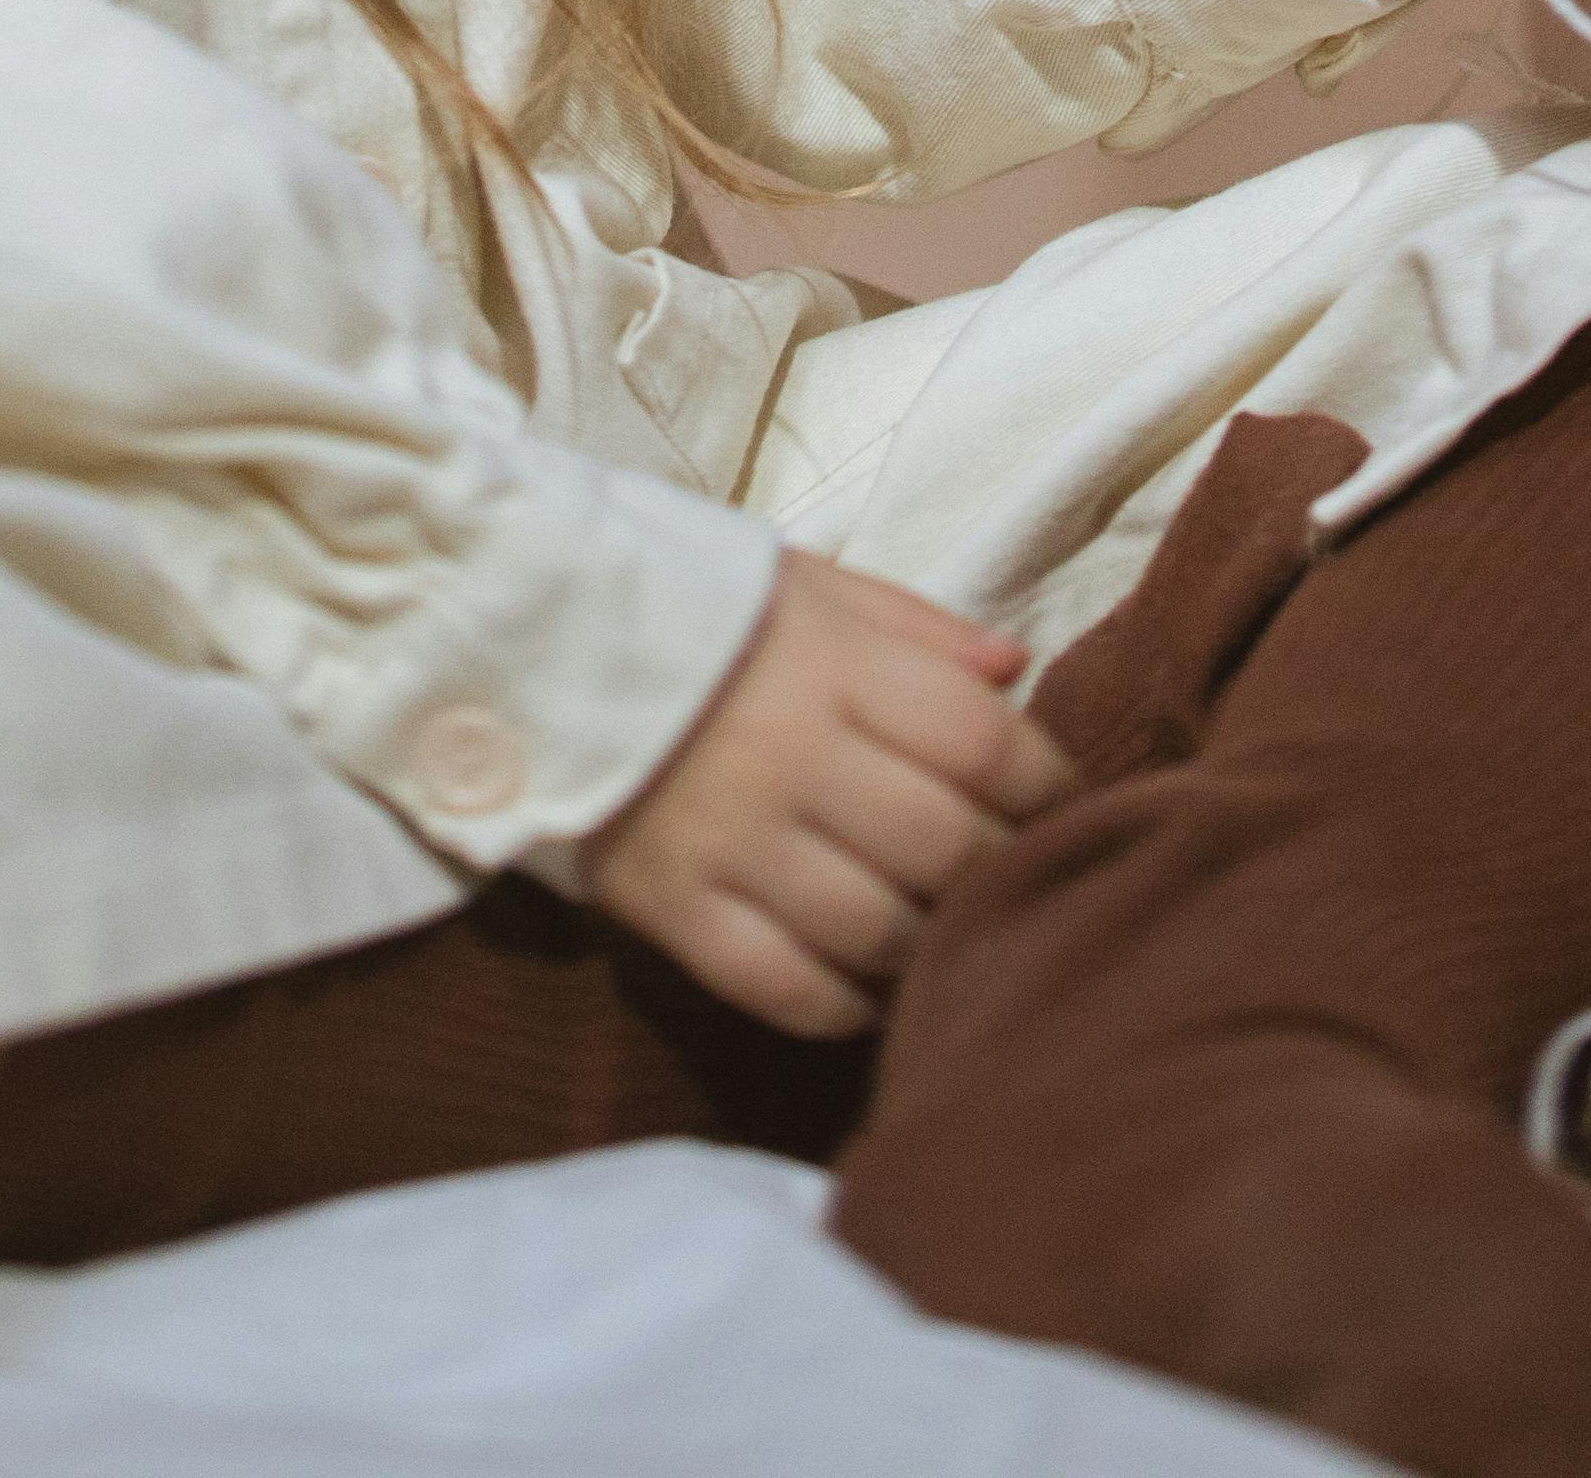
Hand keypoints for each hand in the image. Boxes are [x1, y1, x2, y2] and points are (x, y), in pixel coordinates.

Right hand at [584, 551, 1067, 1036]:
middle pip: (941, 847)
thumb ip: (917, 627)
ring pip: (874, 931)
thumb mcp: (807, 585)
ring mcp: (730, 842)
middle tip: (1006, 878)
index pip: (980, 742)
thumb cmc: (696, 613)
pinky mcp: (674, 910)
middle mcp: (789, 757)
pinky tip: (868, 992)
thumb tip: (1019, 674)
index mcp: (831, 665)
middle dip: (995, 872)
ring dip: (928, 947)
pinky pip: (784, 988)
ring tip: (941, 934)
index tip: (1058, 803)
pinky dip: (843, 1006)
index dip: (1045, 784)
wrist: (532, 643)